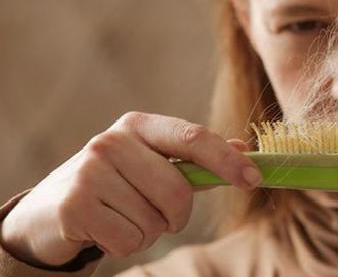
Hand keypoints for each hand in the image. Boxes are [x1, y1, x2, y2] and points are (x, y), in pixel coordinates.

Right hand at [0, 112, 260, 266]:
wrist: (50, 209)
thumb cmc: (117, 184)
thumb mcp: (154, 165)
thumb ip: (198, 160)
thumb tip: (245, 150)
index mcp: (139, 125)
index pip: (193, 138)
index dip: (227, 160)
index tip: (254, 179)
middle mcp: (112, 141)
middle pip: (178, 190)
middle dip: (177, 215)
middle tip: (159, 216)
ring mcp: (90, 171)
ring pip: (154, 221)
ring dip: (148, 231)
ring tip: (122, 218)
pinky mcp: (75, 204)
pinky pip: (130, 240)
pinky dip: (126, 244)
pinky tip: (106, 230)